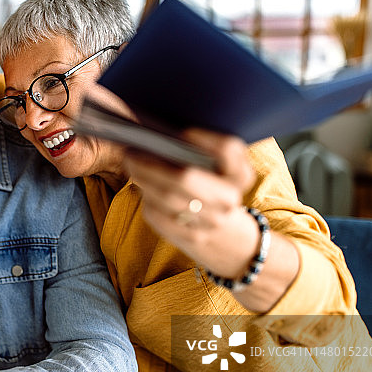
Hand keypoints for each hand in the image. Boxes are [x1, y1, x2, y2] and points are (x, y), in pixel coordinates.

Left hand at [123, 128, 257, 276]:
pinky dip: (145, 199)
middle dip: (152, 163)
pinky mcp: (190, 237)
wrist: (226, 239)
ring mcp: (211, 221)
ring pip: (167, 197)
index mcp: (240, 176)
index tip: (179, 131)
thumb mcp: (222, 173)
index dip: (203, 137)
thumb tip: (159, 136)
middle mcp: (229, 199)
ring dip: (143, 179)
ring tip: (131, 165)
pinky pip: (158, 215)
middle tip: (132, 152)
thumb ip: (202, 154)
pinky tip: (139, 187)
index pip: (227, 149)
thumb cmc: (214, 192)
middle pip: (185, 176)